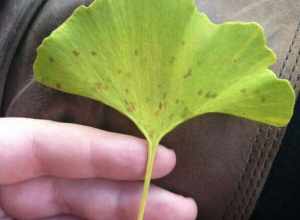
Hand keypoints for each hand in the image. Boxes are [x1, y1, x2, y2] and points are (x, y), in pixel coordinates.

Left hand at [0, 118, 196, 219]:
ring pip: (70, 212)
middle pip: (68, 183)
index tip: (156, 158)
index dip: (103, 150)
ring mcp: (9, 215)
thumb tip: (122, 212)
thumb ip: (54, 215)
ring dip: (119, 218)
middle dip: (126, 194)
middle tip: (179, 205)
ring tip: (167, 218)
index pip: (44, 145)